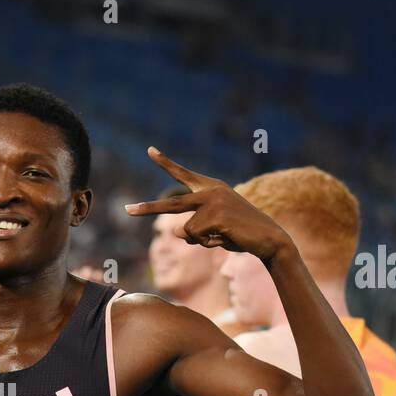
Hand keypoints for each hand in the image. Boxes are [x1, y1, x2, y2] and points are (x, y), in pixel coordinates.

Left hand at [124, 147, 290, 260]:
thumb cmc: (241, 234)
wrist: (269, 238)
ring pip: (186, 230)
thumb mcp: (212, 231)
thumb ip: (192, 230)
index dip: (165, 163)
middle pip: (171, 204)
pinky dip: (207, 244)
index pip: (183, 174)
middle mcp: (210, 191)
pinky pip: (196, 237)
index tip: (149, 150)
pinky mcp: (215, 216)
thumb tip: (175, 231)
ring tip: (222, 236)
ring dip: (200, 241)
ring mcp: (213, 202)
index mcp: (211, 188)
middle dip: (147, 209)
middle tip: (126, 210)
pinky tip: (226, 238)